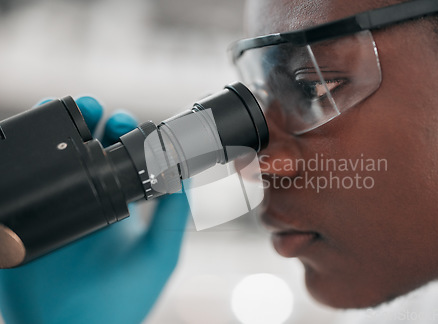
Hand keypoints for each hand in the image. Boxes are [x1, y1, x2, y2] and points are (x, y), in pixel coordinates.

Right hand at [0, 97, 189, 323]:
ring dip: (52, 131)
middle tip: (93, 110)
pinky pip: (14, 184)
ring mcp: (54, 210)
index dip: (123, 133)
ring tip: (56, 111)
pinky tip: (21, 141)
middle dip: (90, 122)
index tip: (124, 121)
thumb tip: (186, 175)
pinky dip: (16, 161)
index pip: (120, 158)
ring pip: (50, 159)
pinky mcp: (21, 224)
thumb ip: (174, 217)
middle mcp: (86, 202)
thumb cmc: (122, 304)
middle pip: (85, 148)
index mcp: (118, 205)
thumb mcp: (158, 256)